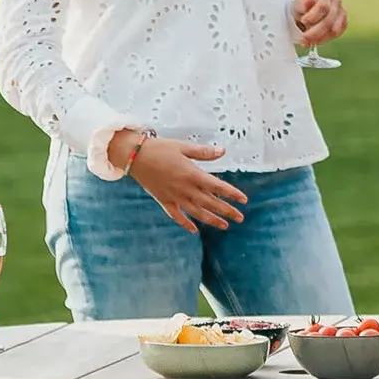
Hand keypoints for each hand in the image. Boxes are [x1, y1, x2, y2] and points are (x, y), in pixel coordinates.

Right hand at [125, 135, 248, 234]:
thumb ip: (204, 152)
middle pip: (210, 203)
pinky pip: (176, 216)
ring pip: (196, 212)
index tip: (244, 200)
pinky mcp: (164, 201)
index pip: (217, 186)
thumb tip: (222, 151)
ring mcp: (174, 197)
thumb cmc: (160, 148)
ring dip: (211, 220)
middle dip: (227, 211)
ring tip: (225, 226)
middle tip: (240, 218)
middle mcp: (185, 188)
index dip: (232, 194)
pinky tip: (194, 230)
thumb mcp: (183, 147)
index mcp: (192, 174)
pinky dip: (185, 223)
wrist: (135, 156)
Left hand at [292, 0, 346, 47]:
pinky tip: (315, 40)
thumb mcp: (297, 3)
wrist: (306, 10)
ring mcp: (341, 12)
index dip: (313, 16)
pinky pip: (337, 34)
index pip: (323, 6)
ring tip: (308, 41)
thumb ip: (302, 2)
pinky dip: (325, 39)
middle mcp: (336, 1)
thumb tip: (309, 0)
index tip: (303, 21)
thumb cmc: (302, 5)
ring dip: (319, 38)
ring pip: (334, 30)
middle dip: (315, 32)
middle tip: (304, 38)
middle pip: (329, 20)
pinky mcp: (343, 23)